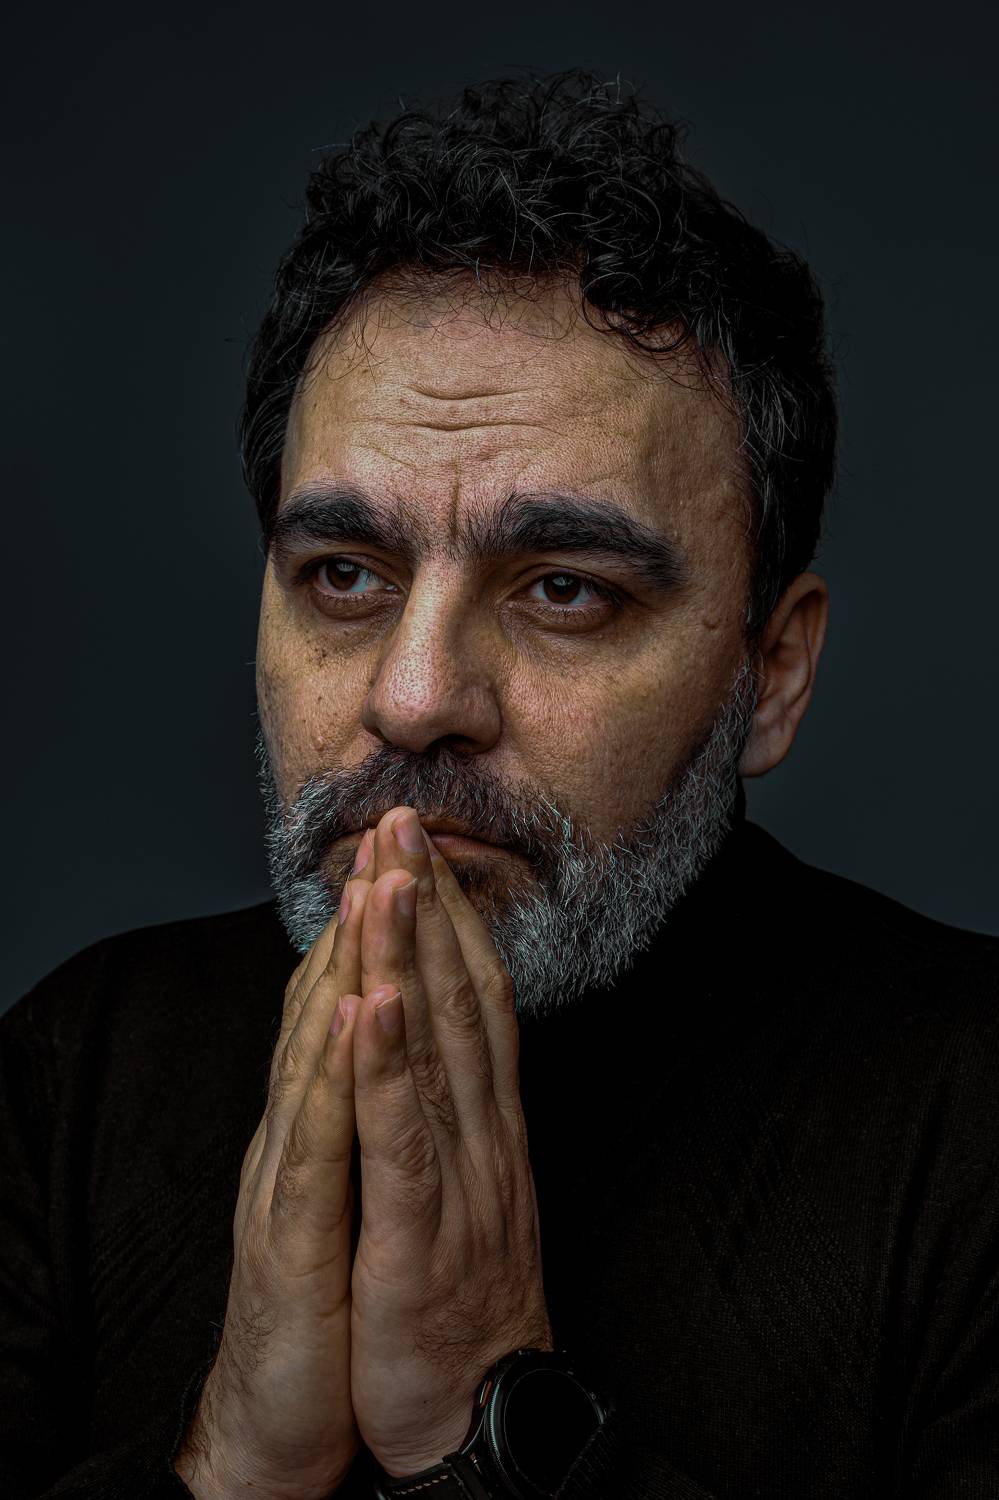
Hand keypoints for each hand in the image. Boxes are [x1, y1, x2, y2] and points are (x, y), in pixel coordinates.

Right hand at [173, 834, 378, 1499]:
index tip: (408, 850)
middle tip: (394, 825)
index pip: (353, 1004)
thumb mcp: (359, 1191)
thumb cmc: (335, 1301)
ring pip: (327, 1051)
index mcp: (326, 1124)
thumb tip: (390, 1048)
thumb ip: (366, 1115)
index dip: (381, 925)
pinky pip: (329, 1141)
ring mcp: (294, 1181)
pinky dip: (348, 1069)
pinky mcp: (298, 1236)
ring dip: (358, 962)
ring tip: (379, 880)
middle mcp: (303, 1136)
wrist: (288, 1418)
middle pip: (338, 1005)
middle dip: (372, 912)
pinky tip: (362, 1007)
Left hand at [346, 808, 552, 1478]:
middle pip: (462, 1000)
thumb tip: (446, 1036)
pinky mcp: (419, 1233)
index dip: (453, 917)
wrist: (479, 1413)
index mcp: (492, 1125)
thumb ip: (461, 1111)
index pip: (480, 999)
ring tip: (390, 874)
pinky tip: (374, 1000)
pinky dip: (387, 1063)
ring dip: (411, 955)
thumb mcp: (472, 1188)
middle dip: (431, 904)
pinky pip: (402, 1137)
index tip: (425, 847)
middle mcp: (485, 1136)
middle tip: (406, 820)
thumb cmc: (463, 1297)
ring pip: (435, 1049)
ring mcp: (458, 1180)